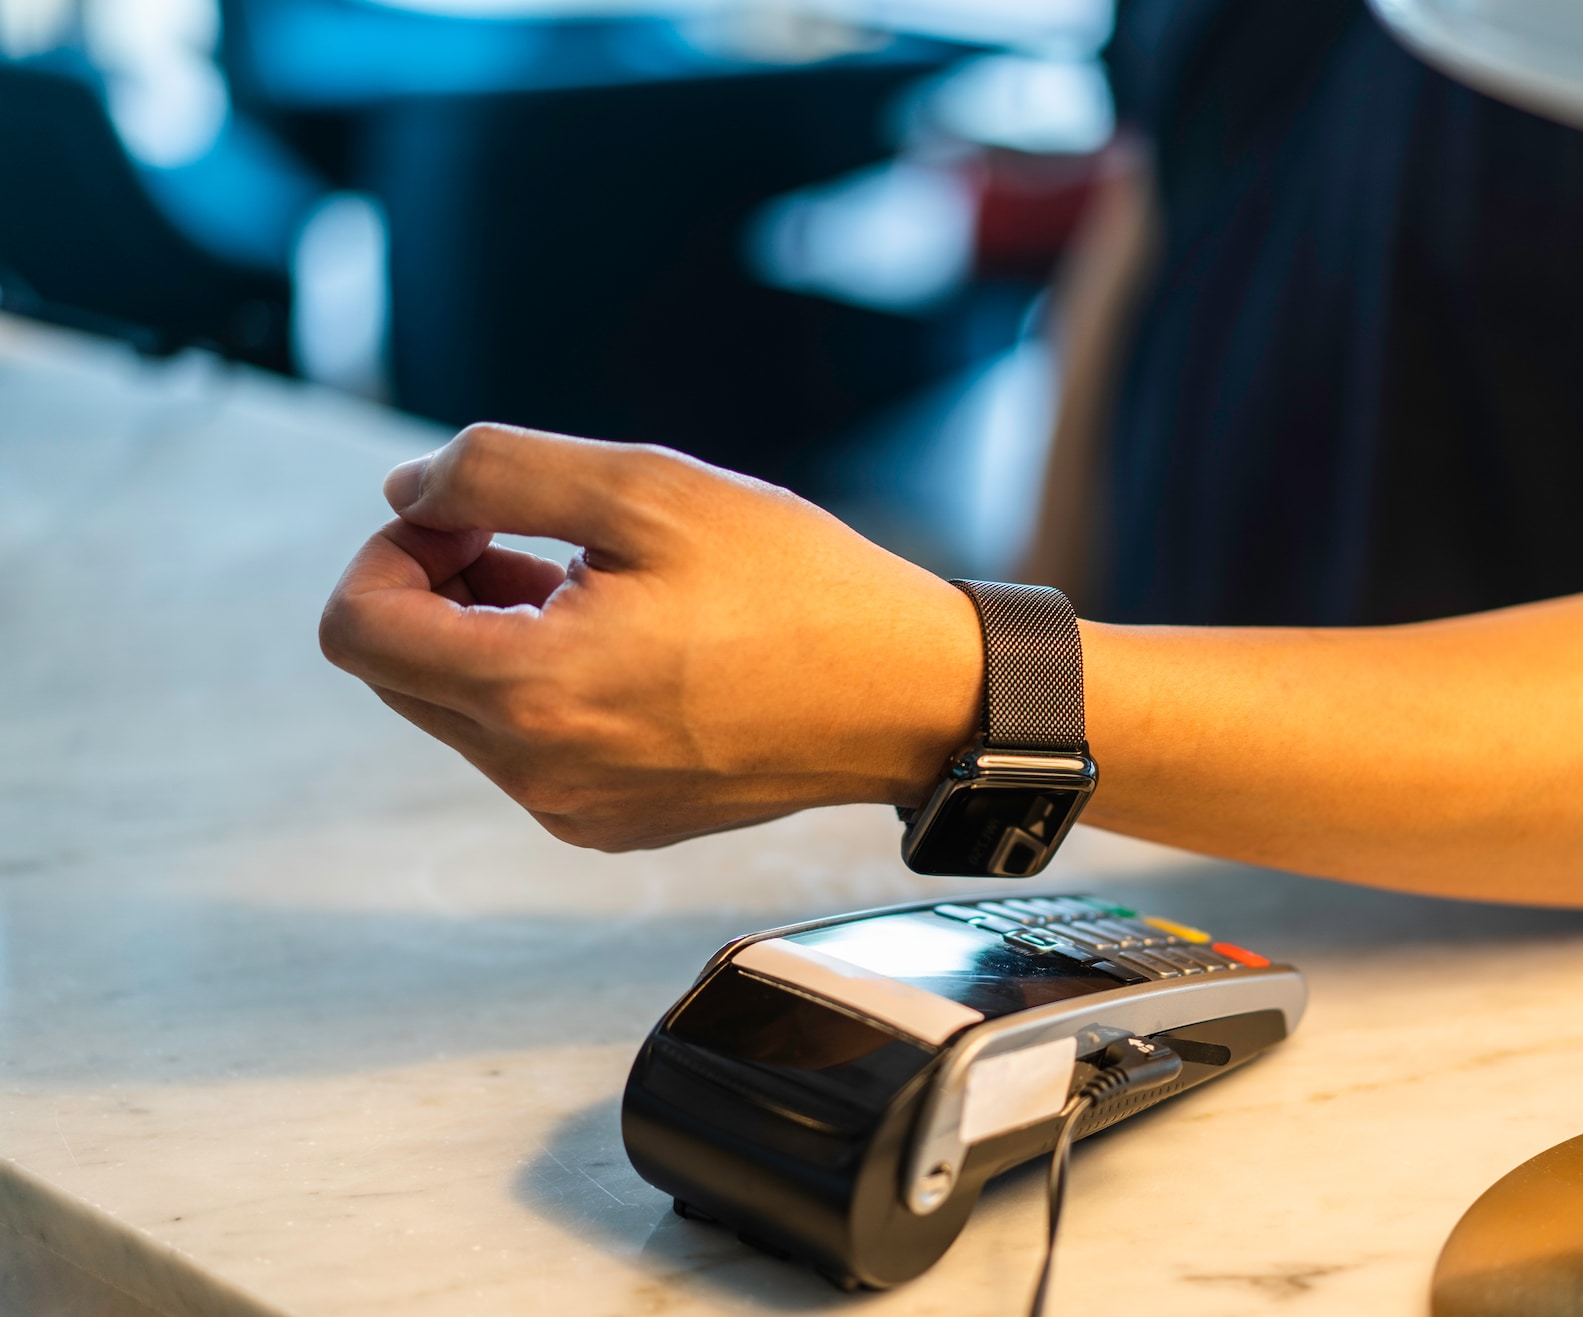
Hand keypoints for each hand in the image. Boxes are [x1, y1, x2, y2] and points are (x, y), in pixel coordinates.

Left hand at [319, 424, 980, 849]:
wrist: (907, 695)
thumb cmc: (796, 587)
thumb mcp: (646, 488)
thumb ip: (497, 471)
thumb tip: (406, 492)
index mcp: (532, 694)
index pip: (356, 629)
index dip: (390, 551)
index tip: (471, 517)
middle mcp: (538, 775)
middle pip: (397, 673)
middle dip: (438, 590)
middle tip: (536, 541)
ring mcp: (575, 812)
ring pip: (457, 712)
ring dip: (489, 636)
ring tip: (593, 587)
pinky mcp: (613, 825)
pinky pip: (524, 749)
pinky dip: (540, 687)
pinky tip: (628, 645)